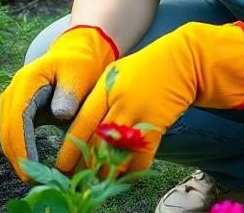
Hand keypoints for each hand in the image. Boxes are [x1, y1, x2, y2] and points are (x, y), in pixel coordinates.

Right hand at [0, 25, 119, 180]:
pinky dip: (21, 150)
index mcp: (26, 81)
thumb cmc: (80, 64)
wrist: (76, 54)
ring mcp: (12, 100)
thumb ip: (70, 93)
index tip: (32, 169)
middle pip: (7, 130)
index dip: (22, 146)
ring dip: (17, 157)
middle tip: (34, 182)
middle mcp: (13, 91)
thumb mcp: (79, 74)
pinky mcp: (18, 110)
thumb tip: (59, 114)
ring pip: (7, 135)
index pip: (18, 119)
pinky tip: (33, 166)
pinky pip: (14, 133)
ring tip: (34, 178)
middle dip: (18, 158)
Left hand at [54, 21, 243, 175]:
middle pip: (97, 142)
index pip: (81, 124)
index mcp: (105, 89)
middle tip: (76, 178)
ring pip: (117, 153)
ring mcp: (140, 116)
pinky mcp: (157, 127)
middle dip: (85, 164)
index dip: (70, 148)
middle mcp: (119, 103)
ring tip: (96, 181)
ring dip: (106, 171)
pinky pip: (141, 157)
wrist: (181, 62)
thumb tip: (80, 125)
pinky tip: (124, 176)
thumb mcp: (114, 75)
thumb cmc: (143, 69)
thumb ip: (98, 98)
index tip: (61, 164)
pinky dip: (131, 171)